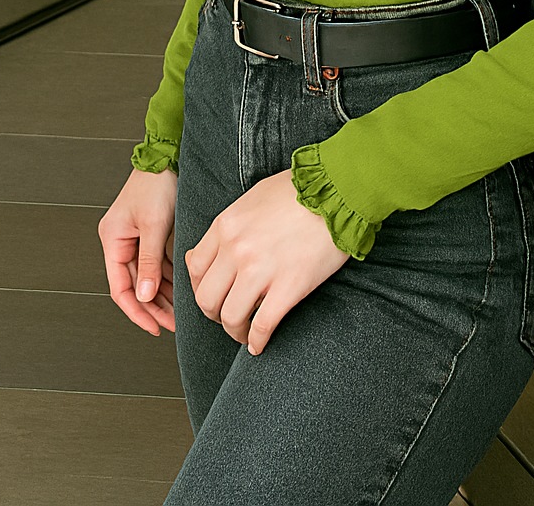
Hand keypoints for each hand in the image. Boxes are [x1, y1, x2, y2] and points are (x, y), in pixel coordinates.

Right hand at [98, 166, 177, 335]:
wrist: (169, 154)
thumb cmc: (158, 182)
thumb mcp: (154, 225)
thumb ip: (149, 262)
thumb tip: (144, 296)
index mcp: (113, 240)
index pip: (121, 288)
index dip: (136, 311)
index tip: (154, 327)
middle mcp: (121, 240)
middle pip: (134, 285)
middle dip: (153, 306)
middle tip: (172, 324)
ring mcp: (135, 237)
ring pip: (147, 275)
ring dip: (162, 293)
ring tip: (180, 311)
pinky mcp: (150, 232)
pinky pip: (156, 262)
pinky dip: (167, 276)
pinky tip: (181, 289)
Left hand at [185, 169, 349, 354]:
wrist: (339, 188)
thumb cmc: (299, 191)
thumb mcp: (253, 198)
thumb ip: (227, 226)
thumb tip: (201, 252)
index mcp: (227, 225)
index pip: (195, 269)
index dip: (202, 289)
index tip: (216, 295)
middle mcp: (237, 248)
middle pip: (206, 298)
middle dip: (215, 314)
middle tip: (229, 316)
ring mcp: (261, 268)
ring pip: (230, 317)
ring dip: (235, 331)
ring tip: (245, 333)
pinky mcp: (289, 285)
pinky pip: (262, 325)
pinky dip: (257, 341)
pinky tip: (260, 344)